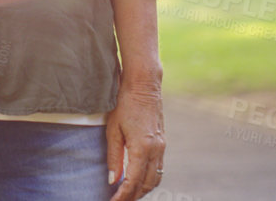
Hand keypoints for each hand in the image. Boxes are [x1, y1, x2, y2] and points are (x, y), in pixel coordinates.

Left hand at [106, 76, 165, 200]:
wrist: (144, 85)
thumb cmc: (124, 104)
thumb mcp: (113, 130)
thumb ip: (113, 157)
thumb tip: (112, 180)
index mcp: (142, 148)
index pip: (132, 182)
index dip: (122, 196)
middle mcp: (155, 150)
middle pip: (146, 185)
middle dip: (133, 197)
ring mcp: (161, 147)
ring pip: (155, 179)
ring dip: (142, 190)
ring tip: (128, 194)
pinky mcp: (162, 142)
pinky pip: (158, 168)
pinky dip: (149, 179)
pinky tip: (138, 180)